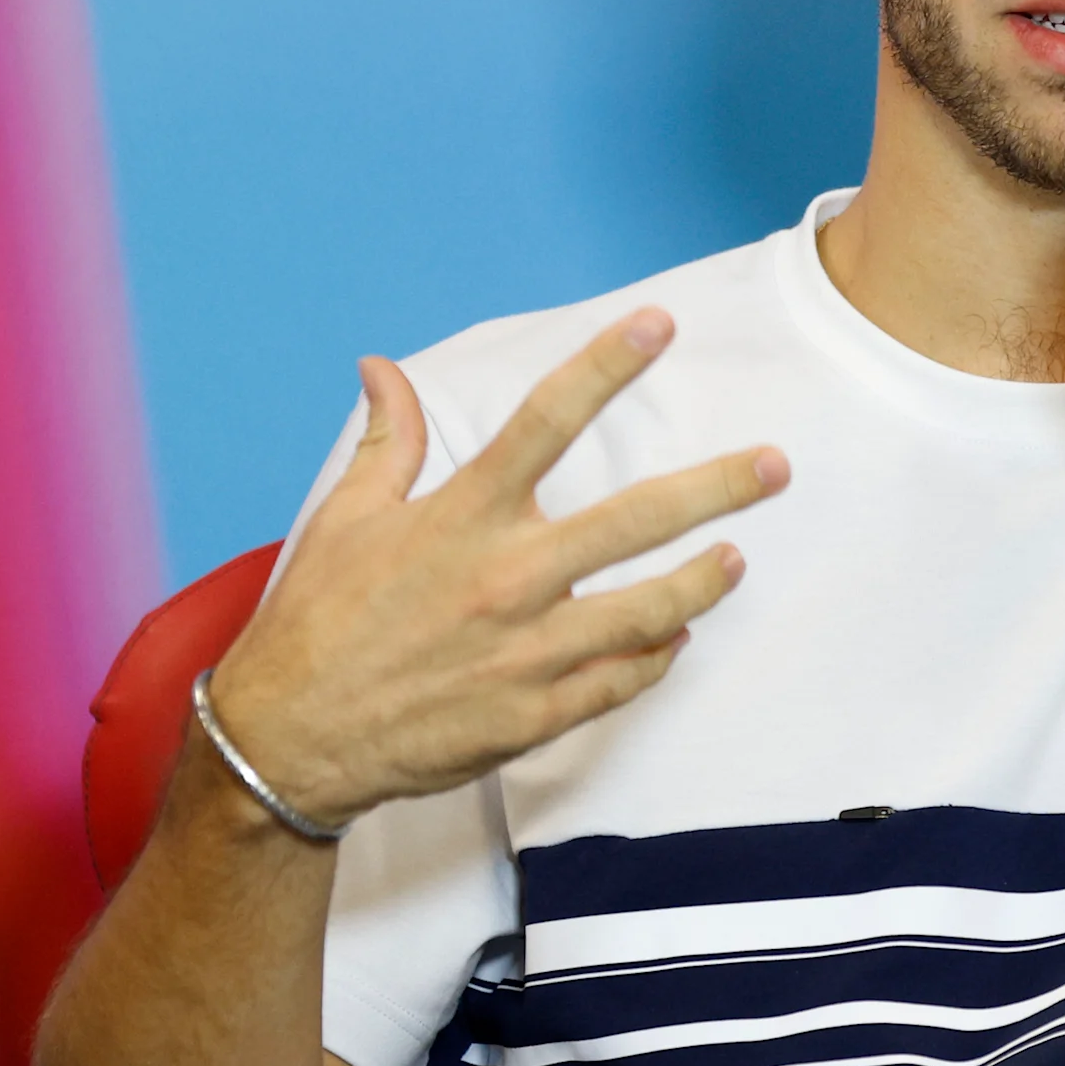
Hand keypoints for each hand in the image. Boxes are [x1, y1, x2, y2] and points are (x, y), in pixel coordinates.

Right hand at [206, 309, 786, 826]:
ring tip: (735, 558)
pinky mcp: (533, 714)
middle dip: (718, 488)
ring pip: (649, 610)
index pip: (547, 420)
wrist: (289, 741)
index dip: (606, 364)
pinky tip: (677, 636)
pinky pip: (619, 681)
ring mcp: (527, 652)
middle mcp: (506, 578)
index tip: (658, 324)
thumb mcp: (344, 519)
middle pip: (636, 519)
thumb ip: (389, 442)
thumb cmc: (315, 622)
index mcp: (462, 518)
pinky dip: (655, 657)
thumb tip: (382, 369)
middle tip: (775, 466)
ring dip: (704, 581)